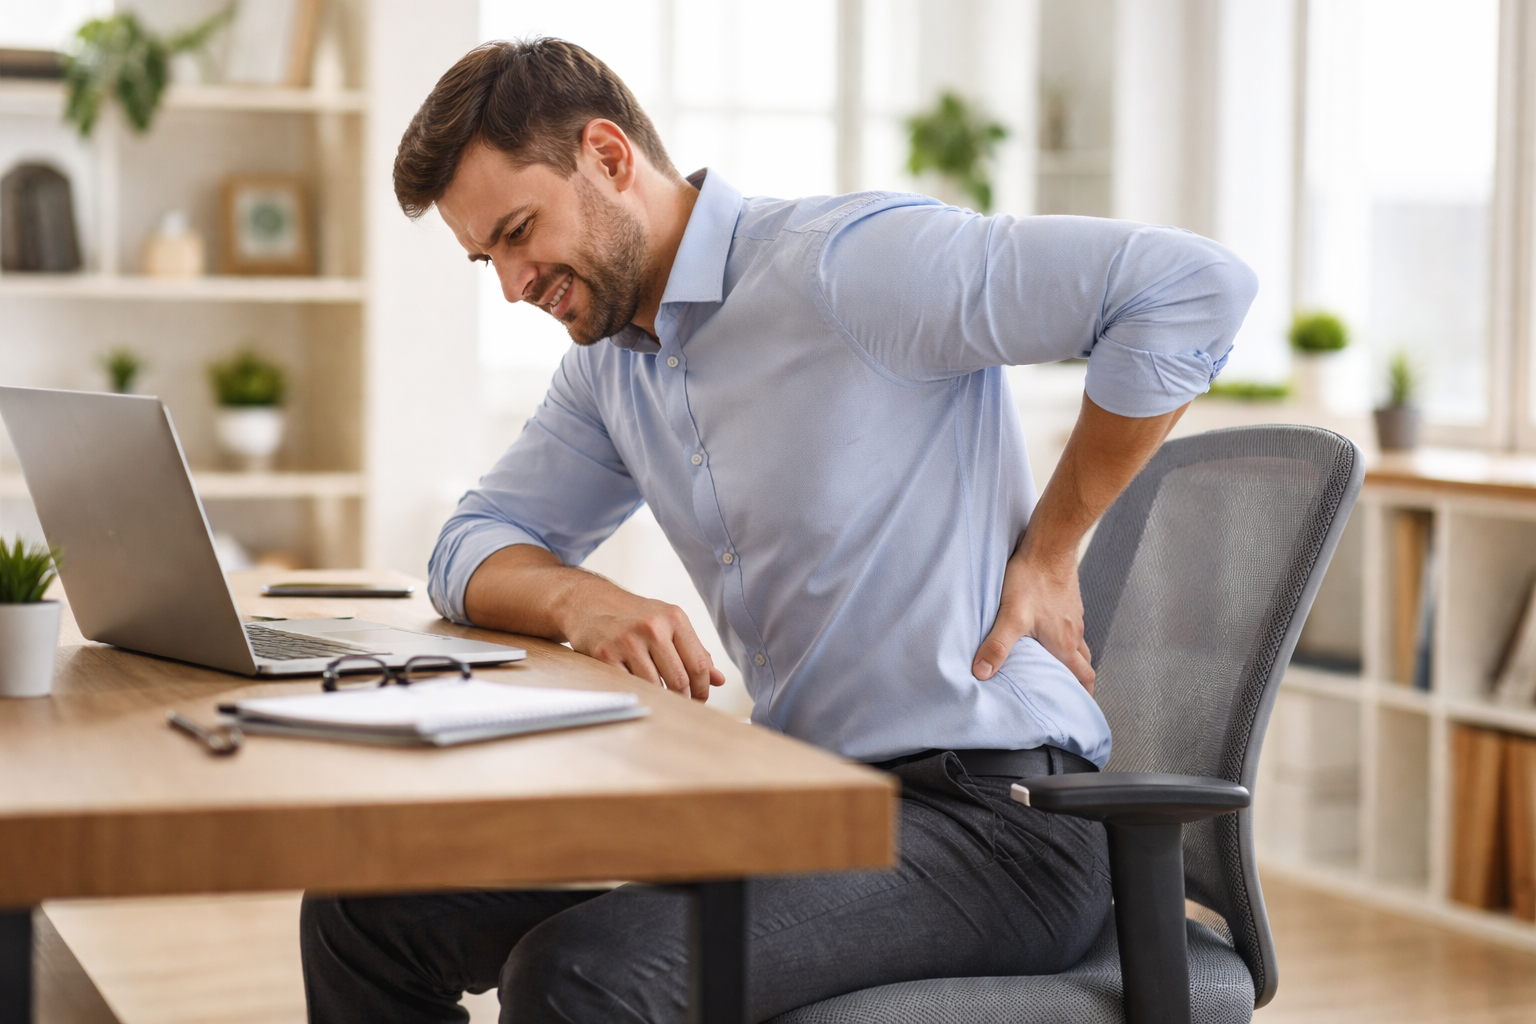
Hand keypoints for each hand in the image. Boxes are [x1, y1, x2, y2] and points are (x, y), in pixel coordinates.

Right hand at [561, 585, 725, 701]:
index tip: (700, 699)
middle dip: (684, 699)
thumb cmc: (633, 615)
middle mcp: (652, 627)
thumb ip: (694, 650)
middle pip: (679, 680)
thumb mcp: (667, 622)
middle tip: (682, 706)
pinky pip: (629, 686)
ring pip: (655, 687)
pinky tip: (640, 692)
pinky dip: (637, 694)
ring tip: (662, 700)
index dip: (703, 688)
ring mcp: (627, 641)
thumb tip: (718, 679)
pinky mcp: (605, 654)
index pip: (698, 664)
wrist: (590, 601)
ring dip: (662, 700)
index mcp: (674, 618)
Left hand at [972, 543, 1094, 695]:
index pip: (1083, 677)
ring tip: (1055, 666)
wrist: (1049, 545)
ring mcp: (1074, 616)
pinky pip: (1071, 626)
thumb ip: (996, 646)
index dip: (1083, 696)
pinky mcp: (1068, 601)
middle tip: (1068, 692)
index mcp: (1065, 644)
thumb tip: (982, 672)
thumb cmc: (1033, 578)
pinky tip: (1048, 632)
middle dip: (1078, 680)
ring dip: (1071, 658)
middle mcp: (1074, 632)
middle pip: (1083, 664)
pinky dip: (1064, 637)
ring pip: (1078, 645)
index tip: (1081, 709)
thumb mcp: (1010, 616)